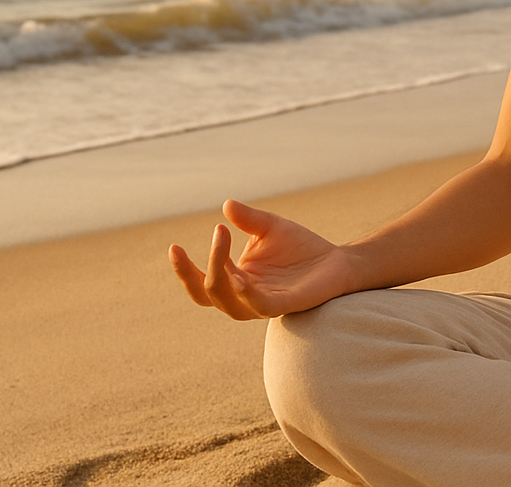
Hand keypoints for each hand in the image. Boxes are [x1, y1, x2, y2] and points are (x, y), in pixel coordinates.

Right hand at [168, 200, 354, 320]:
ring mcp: (263, 303)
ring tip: (221, 248)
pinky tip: (240, 279)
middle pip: (209, 292)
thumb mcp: (269, 227)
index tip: (174, 246)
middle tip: (218, 232)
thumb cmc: (299, 247)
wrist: (336, 260)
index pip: (200, 282)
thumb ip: (248, 219)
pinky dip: (248, 296)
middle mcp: (244, 297)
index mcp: (235, 280)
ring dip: (221, 278)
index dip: (184, 269)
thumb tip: (227, 204)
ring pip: (229, 303)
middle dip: (204, 265)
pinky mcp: (285, 305)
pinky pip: (260, 306)